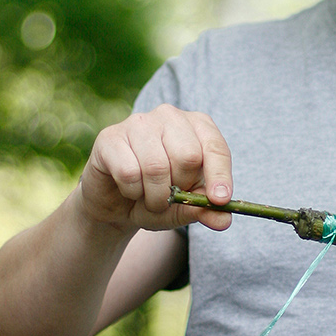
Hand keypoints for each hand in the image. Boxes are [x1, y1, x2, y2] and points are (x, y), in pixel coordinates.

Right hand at [78, 104, 233, 233]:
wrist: (116, 203)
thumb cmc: (157, 196)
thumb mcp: (185, 207)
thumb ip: (205, 210)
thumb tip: (224, 220)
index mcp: (197, 125)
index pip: (215, 147)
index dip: (220, 175)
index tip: (220, 200)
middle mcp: (169, 115)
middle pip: (188, 156)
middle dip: (179, 189)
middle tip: (168, 199)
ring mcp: (138, 122)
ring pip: (156, 167)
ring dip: (154, 197)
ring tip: (148, 198)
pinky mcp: (110, 136)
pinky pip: (128, 172)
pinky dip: (131, 191)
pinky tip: (128, 188)